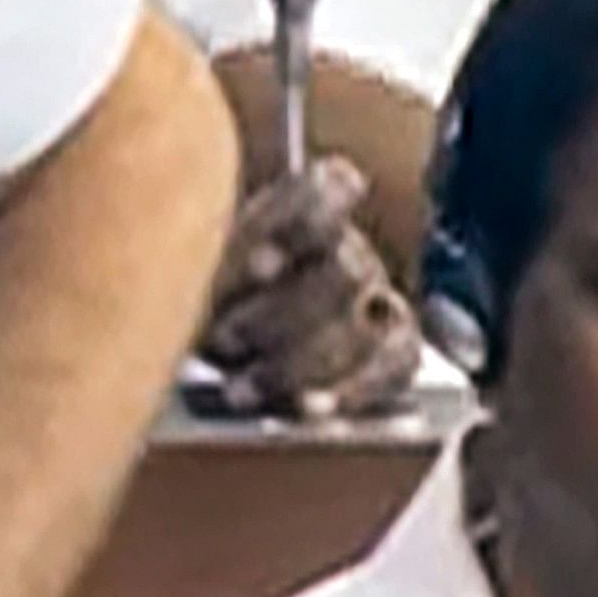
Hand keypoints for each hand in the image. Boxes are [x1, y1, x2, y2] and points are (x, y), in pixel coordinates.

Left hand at [198, 159, 423, 418]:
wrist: (236, 342)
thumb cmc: (214, 292)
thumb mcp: (201, 262)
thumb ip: (217, 253)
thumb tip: (228, 259)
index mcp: (307, 205)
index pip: (327, 189)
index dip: (300, 225)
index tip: (258, 266)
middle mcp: (349, 246)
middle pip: (345, 269)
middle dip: (280, 313)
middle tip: (224, 339)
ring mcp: (377, 296)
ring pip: (365, 325)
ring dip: (298, 364)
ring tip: (240, 389)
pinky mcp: (396, 348)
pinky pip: (393, 366)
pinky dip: (351, 391)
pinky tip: (309, 407)